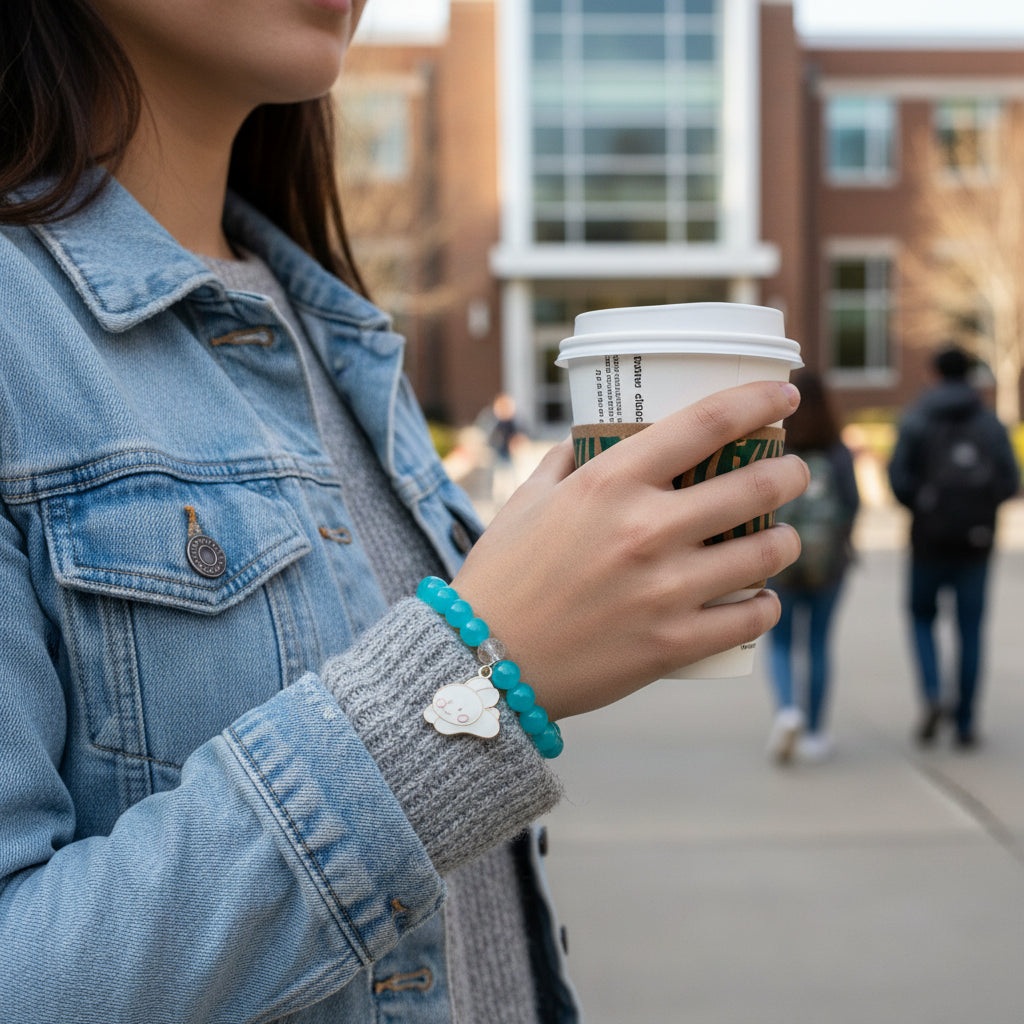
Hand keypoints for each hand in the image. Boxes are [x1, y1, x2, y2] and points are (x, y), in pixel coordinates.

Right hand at [452, 381, 807, 720]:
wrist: (480, 663)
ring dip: (786, 539)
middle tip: (794, 472)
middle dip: (791, 473)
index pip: (707, 422)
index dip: (759, 400)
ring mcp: (665, 590)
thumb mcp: (525, 501)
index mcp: (610, 483)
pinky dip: (764, 605)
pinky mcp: (673, 644)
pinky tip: (759, 598)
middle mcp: (646, 529)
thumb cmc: (501, 576)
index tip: (785, 395)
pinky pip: (750, 618)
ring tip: (781, 537)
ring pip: (767, 552)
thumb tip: (593, 438)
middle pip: (756, 485)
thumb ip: (564, 462)